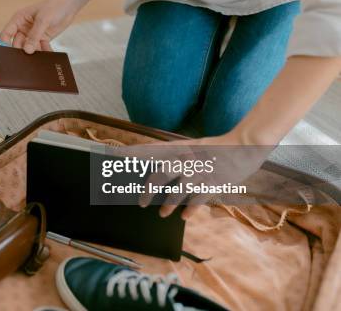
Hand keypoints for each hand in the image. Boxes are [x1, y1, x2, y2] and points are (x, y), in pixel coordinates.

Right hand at [0, 0, 79, 53]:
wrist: (69, 5)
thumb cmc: (54, 6)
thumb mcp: (43, 20)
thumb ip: (34, 36)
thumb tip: (27, 51)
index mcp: (19, 19)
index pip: (6, 33)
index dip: (5, 43)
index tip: (10, 52)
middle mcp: (23, 28)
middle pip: (17, 44)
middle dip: (21, 51)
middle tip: (26, 59)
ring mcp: (33, 35)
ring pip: (28, 48)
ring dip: (33, 53)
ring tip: (39, 58)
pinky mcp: (42, 39)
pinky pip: (40, 49)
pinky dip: (43, 52)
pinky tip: (48, 53)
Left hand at [135, 133, 272, 219]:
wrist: (245, 145)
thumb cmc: (218, 147)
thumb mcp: (194, 146)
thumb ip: (178, 154)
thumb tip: (158, 160)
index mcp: (181, 148)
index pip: (153, 150)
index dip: (134, 153)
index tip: (117, 154)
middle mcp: (187, 160)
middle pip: (161, 175)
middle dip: (149, 190)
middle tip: (141, 203)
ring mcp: (200, 172)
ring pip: (178, 191)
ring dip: (168, 204)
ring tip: (162, 214)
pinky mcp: (213, 183)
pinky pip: (198, 199)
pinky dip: (191, 209)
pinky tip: (184, 216)